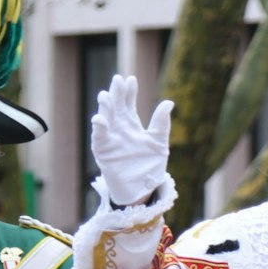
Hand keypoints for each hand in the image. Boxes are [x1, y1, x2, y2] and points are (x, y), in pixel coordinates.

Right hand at [90, 73, 173, 206]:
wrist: (143, 189)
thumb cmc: (150, 166)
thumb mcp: (159, 142)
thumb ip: (161, 123)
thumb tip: (168, 102)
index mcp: (132, 126)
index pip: (129, 104)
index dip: (129, 92)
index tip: (131, 78)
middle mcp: (119, 130)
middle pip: (116, 107)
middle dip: (116, 94)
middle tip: (117, 79)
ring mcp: (110, 140)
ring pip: (105, 119)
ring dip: (104, 108)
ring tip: (105, 95)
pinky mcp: (103, 152)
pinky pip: (99, 138)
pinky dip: (99, 129)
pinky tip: (99, 118)